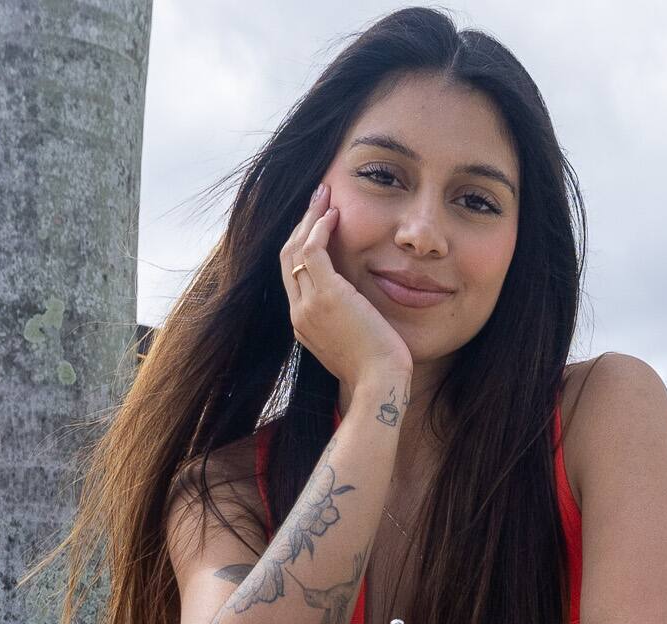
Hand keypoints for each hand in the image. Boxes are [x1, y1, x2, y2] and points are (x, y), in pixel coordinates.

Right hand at [282, 182, 412, 392]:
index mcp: (303, 325)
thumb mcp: (354, 343)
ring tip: (325, 195)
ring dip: (309, 217)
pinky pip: (312, 249)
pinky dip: (320, 226)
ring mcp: (308, 305)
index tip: (317, 224)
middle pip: (287, 257)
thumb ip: (346, 322)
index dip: (301, 245)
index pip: (293, 276)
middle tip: (318, 199)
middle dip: (300, 224)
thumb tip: (357, 310)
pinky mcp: (326, 295)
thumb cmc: (376, 369)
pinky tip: (334, 213)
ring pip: (295, 248)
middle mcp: (298, 314)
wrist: (379, 384)